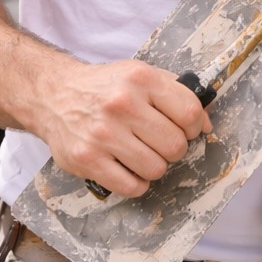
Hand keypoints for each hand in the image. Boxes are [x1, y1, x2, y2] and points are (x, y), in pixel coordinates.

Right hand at [32, 58, 211, 197]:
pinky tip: (131, 169)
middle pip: (175, 145)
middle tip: (164, 144)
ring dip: (156, 166)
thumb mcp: (142, 74)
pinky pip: (130, 186)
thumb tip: (206, 123)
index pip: (190, 112)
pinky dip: (137, 183)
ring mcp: (103, 134)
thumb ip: (177, 92)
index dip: (197, 126)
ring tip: (145, 155)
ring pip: (156, 168)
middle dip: (176, 149)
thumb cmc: (106, 87)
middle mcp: (123, 105)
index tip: (191, 130)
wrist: (55, 95)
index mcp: (142, 79)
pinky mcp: (87, 160)